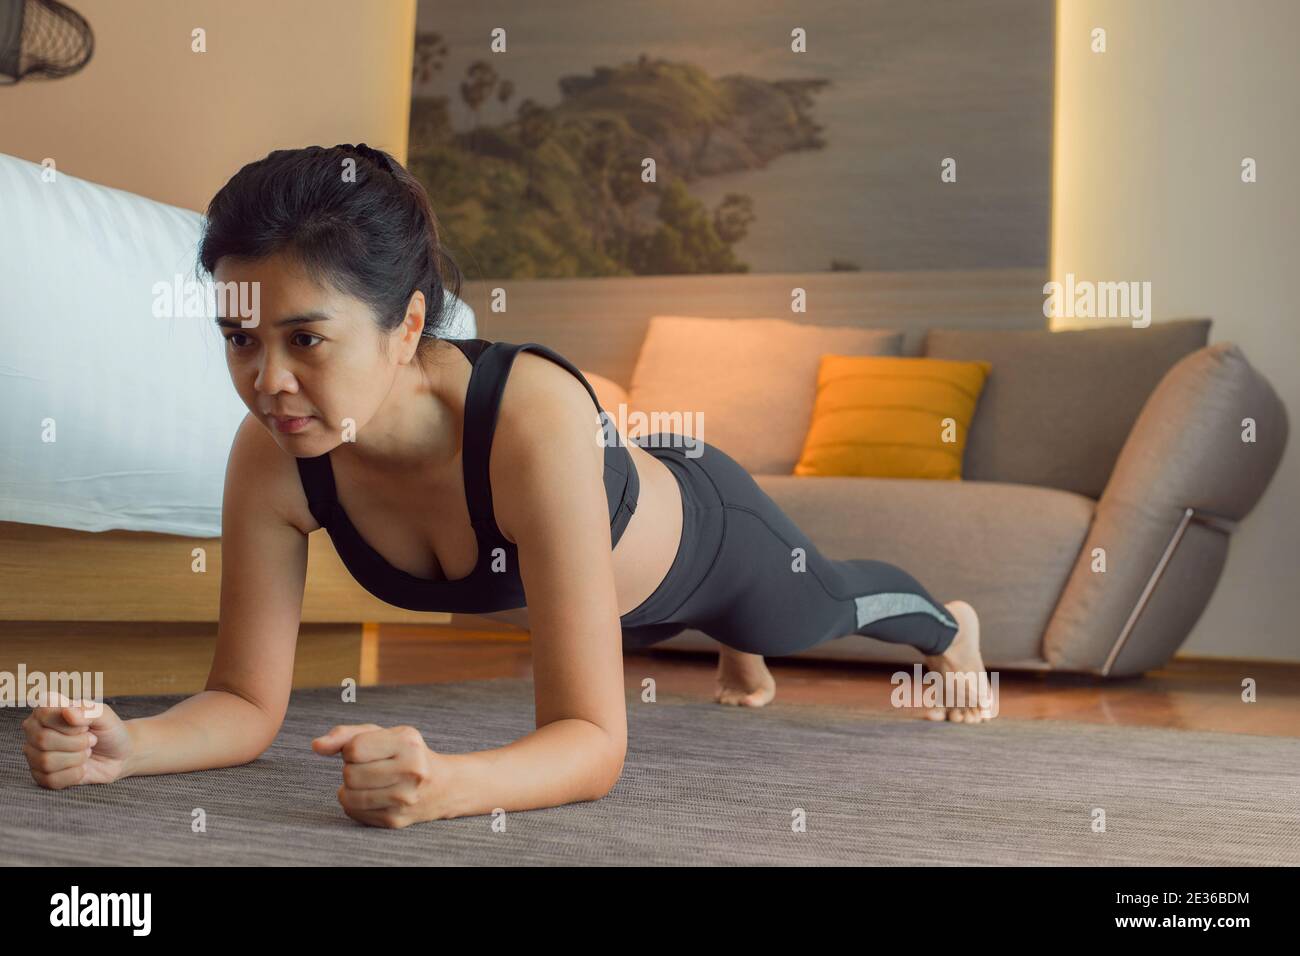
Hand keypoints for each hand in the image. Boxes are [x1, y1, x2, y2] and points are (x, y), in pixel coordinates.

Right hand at [22, 691, 131, 787]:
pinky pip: (51, 779)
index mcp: (46, 710)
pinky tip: (81, 768)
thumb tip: (67, 712)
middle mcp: (35, 731)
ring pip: (46, 761)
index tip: (86, 726)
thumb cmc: (108, 730)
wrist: (118, 755)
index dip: (70, 725)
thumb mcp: (105, 715)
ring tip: (86, 752)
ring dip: (77, 759)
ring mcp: (35, 754)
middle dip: (77, 743)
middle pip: (43, 740)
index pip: (45, 715)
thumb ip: (88, 710)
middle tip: (91, 740)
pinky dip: (74, 774)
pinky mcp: (41, 776)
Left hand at [312, 723, 452, 827]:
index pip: (354, 748)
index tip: (367, 750)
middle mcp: (411, 771)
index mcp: (408, 743)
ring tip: (369, 781)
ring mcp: (404, 799)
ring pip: (347, 795)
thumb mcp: (382, 734)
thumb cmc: (404, 754)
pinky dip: (355, 803)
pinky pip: (353, 811)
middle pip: (349, 773)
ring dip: (351, 787)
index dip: (352, 749)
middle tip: (371, 767)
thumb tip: (316, 745)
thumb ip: (345, 735)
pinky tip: (373, 795)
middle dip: (352, 769)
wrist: (443, 786)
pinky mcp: (395, 820)